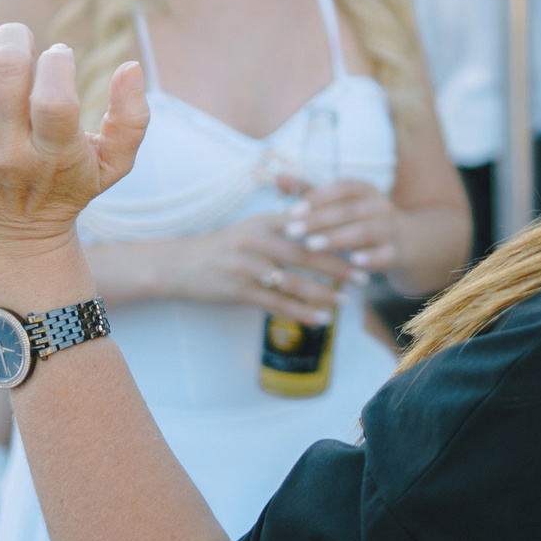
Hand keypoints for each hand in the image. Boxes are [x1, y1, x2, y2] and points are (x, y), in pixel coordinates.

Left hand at [0, 25, 146, 270]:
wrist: (8, 237)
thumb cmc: (67, 189)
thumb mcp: (113, 166)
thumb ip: (132, 118)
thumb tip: (131, 66)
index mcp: (53, 155)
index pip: (53, 100)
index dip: (59, 64)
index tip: (61, 55)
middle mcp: (6, 149)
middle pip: (6, 71)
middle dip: (19, 38)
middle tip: (27, 43)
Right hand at [174, 213, 358, 325]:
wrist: (177, 265)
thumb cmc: (219, 246)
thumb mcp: (248, 227)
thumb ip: (279, 224)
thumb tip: (313, 220)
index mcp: (262, 222)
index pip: (306, 224)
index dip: (334, 233)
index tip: (360, 240)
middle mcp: (257, 242)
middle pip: (306, 254)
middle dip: (339, 266)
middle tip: (364, 274)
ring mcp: (247, 267)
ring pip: (294, 282)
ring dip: (324, 293)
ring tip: (346, 301)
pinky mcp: (239, 291)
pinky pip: (277, 305)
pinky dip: (301, 313)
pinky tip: (320, 320)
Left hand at [280, 179, 400, 276]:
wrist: (407, 242)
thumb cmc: (362, 221)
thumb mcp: (341, 205)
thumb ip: (311, 193)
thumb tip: (279, 177)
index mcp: (366, 190)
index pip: (343, 187)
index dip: (319, 197)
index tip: (293, 210)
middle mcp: (381, 205)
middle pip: (349, 209)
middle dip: (319, 220)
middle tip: (292, 231)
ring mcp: (392, 228)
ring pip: (365, 231)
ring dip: (337, 238)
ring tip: (312, 246)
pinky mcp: (397, 252)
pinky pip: (384, 254)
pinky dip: (370, 257)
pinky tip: (352, 262)